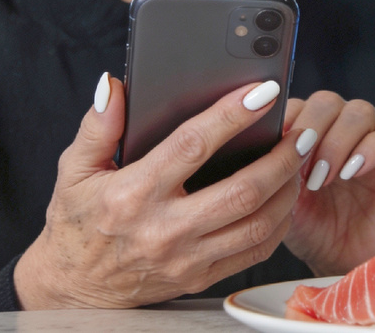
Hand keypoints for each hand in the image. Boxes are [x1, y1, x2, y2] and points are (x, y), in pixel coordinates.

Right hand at [13, 74, 314, 308]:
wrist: (75, 289)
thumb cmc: (77, 222)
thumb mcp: (74, 170)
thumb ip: (98, 126)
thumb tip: (112, 85)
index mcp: (133, 193)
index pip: (192, 146)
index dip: (232, 115)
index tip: (262, 91)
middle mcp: (164, 228)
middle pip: (241, 190)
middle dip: (280, 157)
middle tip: (301, 131)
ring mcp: (186, 258)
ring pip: (257, 223)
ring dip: (288, 189)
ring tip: (299, 160)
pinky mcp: (200, 277)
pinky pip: (254, 251)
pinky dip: (279, 222)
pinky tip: (285, 197)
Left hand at [280, 91, 374, 275]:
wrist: (346, 263)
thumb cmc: (311, 229)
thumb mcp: (281, 199)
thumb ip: (269, 169)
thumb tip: (250, 143)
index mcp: (310, 132)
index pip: (296, 104)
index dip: (284, 122)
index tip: (273, 151)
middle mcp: (341, 128)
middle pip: (327, 101)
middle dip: (310, 130)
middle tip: (302, 169)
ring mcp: (374, 140)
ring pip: (359, 111)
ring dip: (337, 142)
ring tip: (324, 178)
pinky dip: (372, 149)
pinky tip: (352, 173)